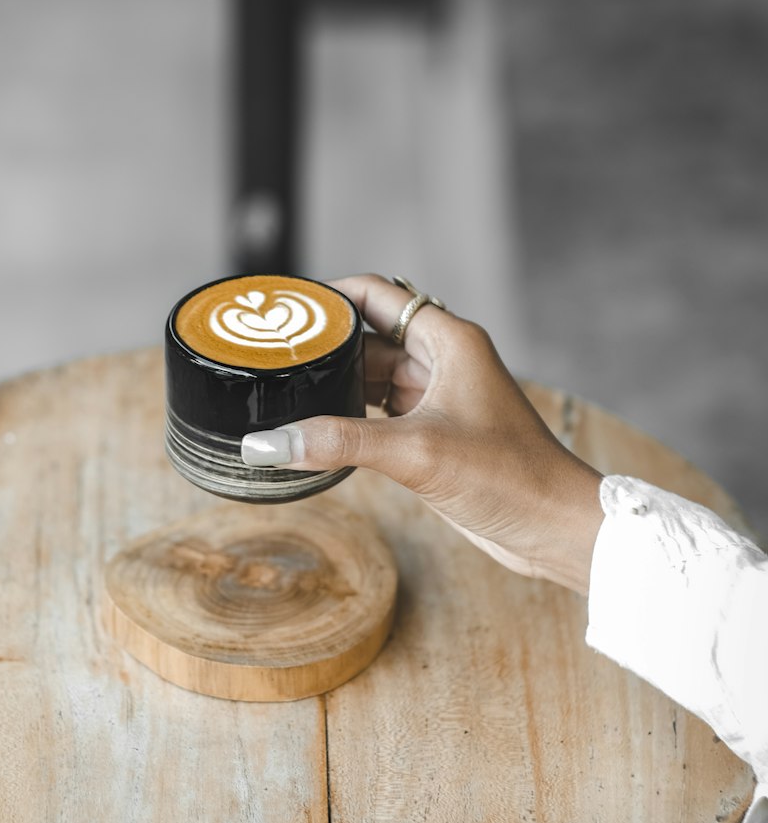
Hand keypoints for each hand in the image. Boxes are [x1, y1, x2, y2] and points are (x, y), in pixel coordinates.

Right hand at [241, 274, 603, 594]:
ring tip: (281, 390)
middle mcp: (443, 360)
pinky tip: (317, 429)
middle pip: (368, 336)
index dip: (329, 298)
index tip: (284, 308)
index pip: (376, 295)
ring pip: (372, 376)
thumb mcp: (415, 452)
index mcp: (449, 340)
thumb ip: (338, 442)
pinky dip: (349, 418)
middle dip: (323, 346)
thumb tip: (267, 443)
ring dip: (334, 384)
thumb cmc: (510, 478)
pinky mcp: (434, 434)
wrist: (554, 528)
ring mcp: (439, 398)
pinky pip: (380, 413)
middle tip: (268, 357)